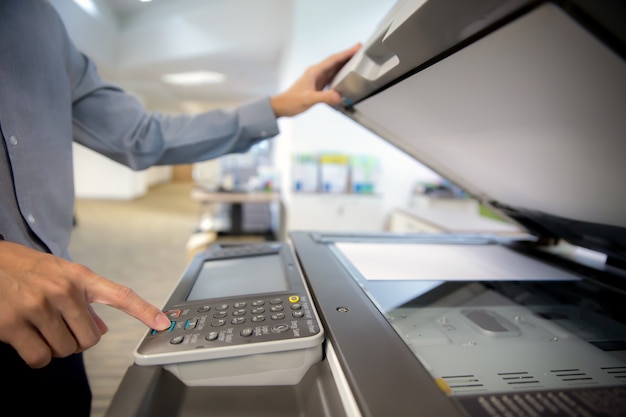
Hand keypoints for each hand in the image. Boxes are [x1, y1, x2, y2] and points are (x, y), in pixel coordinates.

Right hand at [0, 241, 170, 367]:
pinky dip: (37, 356)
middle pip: (90, 339)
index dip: (144, 310)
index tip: (163, 322)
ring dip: (55, 347)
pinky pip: (39, 358)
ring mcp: (37, 307)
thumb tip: (101, 329)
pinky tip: (27, 339)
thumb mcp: (59, 274)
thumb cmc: (23, 268)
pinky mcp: (12, 325)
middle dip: (77, 340)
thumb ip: (83, 300)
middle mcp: (62, 290)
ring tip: (40, 327)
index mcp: (78, 276)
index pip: (120, 295)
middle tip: (60, 327)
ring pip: (65, 350)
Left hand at [270, 43, 360, 117]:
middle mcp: (316, 73)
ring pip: (333, 67)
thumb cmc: (291, 101)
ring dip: (344, 63)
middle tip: (360, 50)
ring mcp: (317, 78)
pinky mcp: (317, 84)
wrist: (281, 106)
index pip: (333, 60)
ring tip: (356, 59)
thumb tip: (338, 96)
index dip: (345, 53)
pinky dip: (340, 73)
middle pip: (335, 61)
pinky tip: (345, 74)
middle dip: (347, 55)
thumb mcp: (308, 99)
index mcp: (314, 72)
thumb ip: (324, 97)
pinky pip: (331, 76)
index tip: (356, 48)